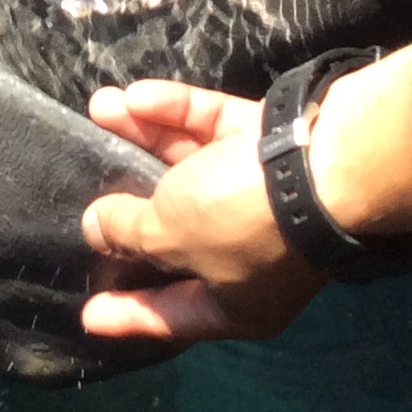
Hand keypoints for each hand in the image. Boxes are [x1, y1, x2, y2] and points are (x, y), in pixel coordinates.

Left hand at [80, 80, 324, 345]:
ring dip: (143, 137)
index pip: (170, 313)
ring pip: (189, 167)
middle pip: (176, 232)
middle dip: (126, 203)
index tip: (88, 316)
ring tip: (99, 105)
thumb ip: (129, 231)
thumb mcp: (171, 233)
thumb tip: (97, 228)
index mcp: (237, 303)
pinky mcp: (268, 143)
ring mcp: (260, 195)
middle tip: (82, 190)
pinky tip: (136, 96)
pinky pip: (211, 130)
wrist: (329, 161)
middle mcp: (249, 254)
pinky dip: (177, 114)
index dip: (127, 313)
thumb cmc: (242, 219)